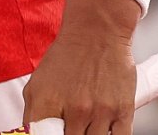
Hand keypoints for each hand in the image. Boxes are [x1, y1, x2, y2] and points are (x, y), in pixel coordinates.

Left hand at [22, 0, 138, 134]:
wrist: (96, 34)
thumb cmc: (66, 57)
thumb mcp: (37, 83)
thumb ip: (34, 113)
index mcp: (46, 103)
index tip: (52, 134)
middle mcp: (73, 110)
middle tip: (71, 128)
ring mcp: (100, 112)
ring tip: (85, 125)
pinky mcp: (122, 111)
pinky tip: (102, 129)